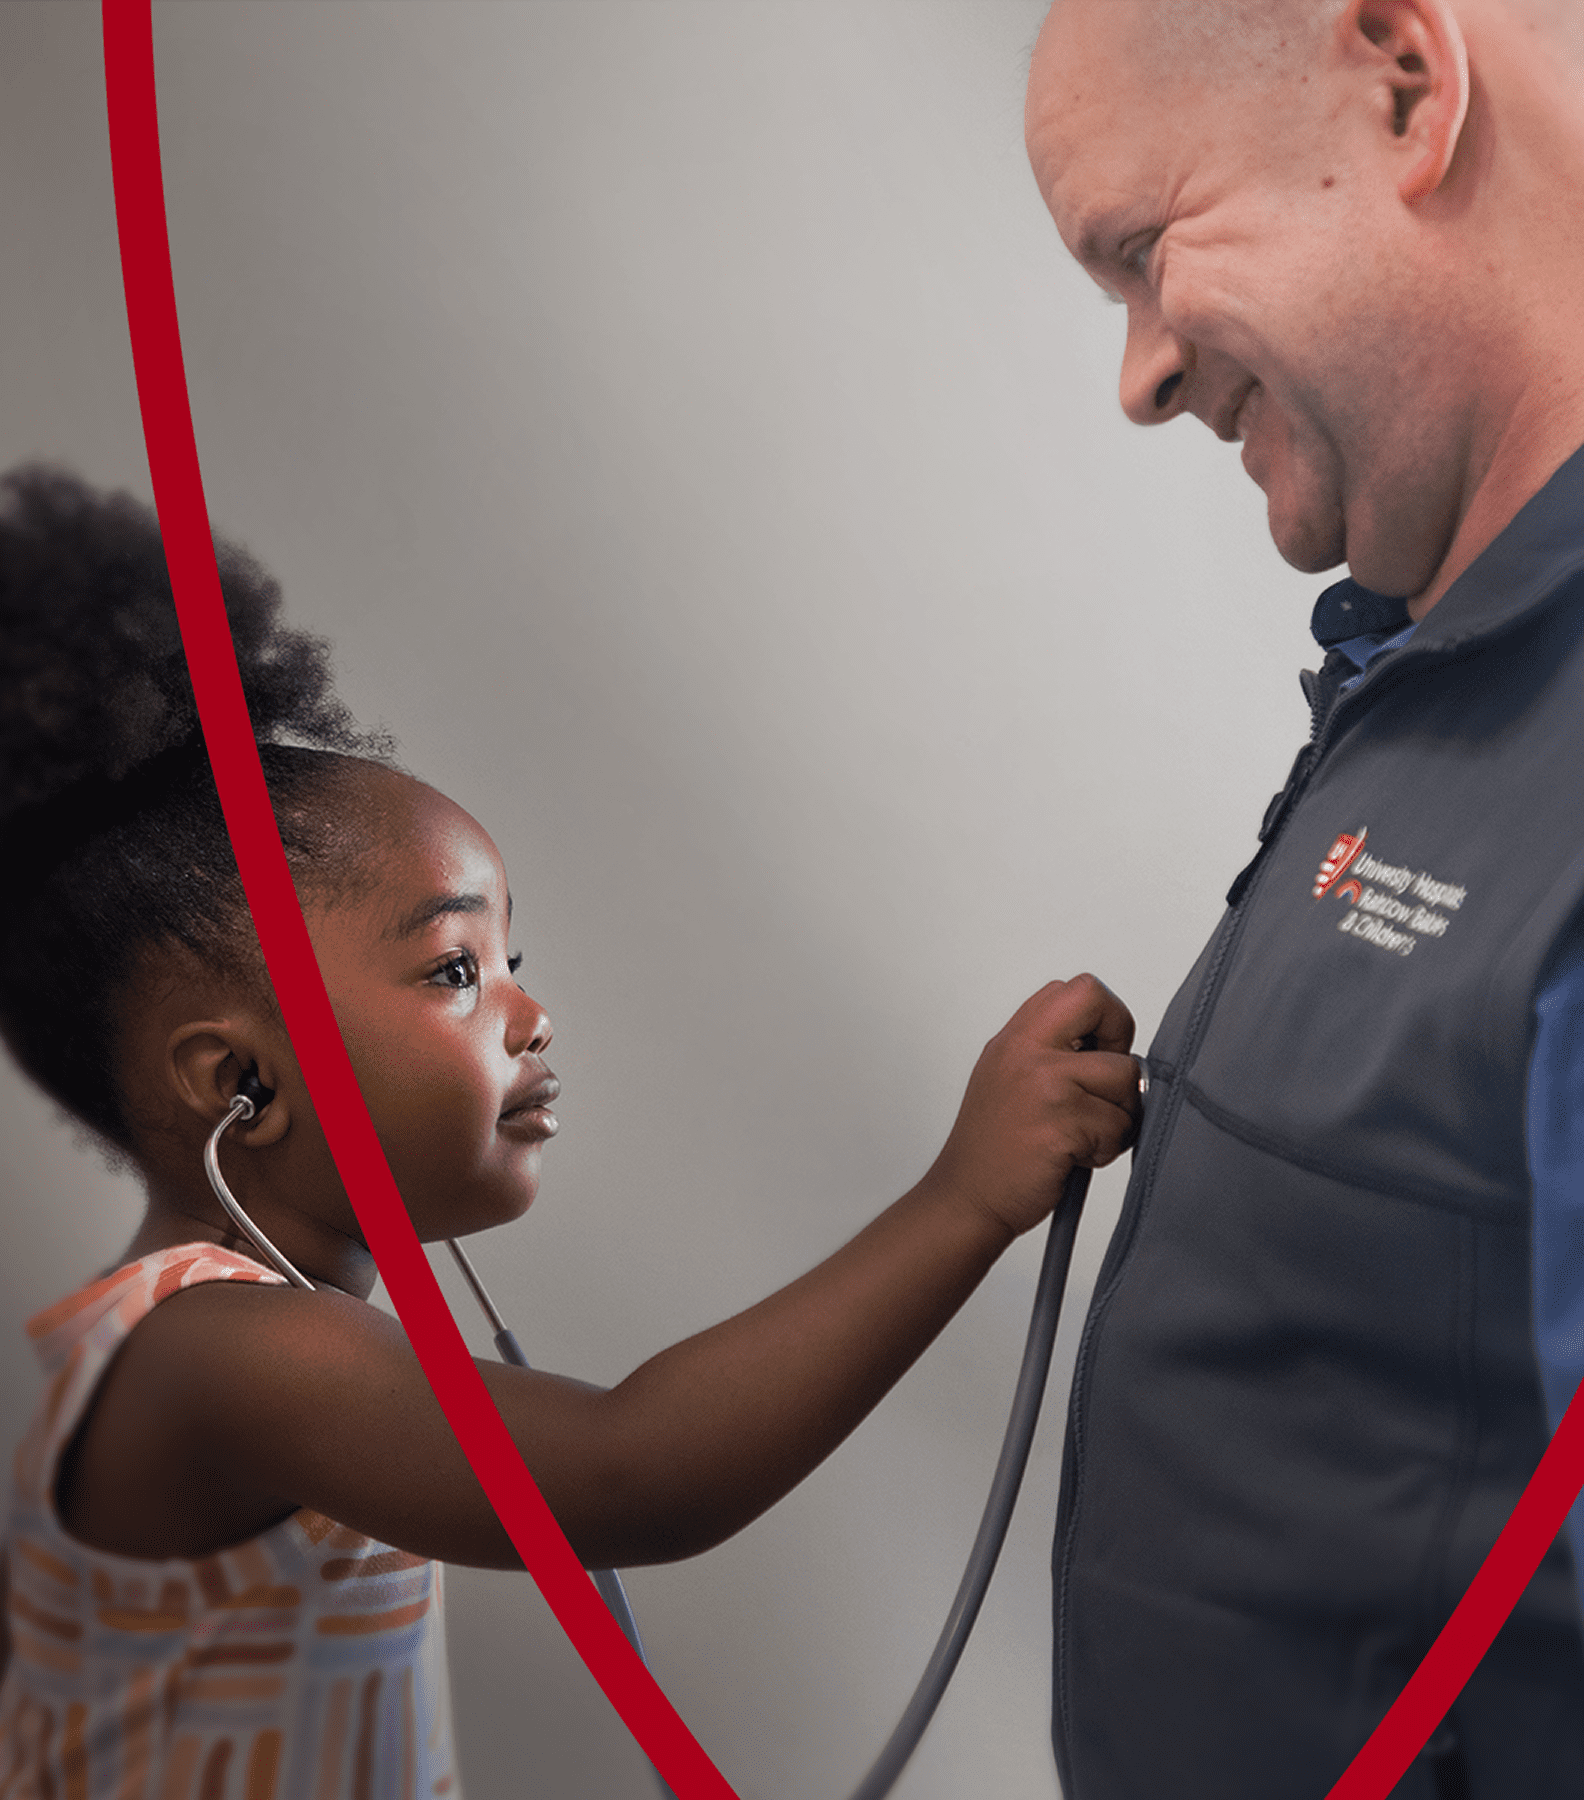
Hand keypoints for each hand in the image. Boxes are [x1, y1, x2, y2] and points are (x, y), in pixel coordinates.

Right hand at [919, 974, 1139, 1241]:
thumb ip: (1051, 1052)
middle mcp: (1025, 1051)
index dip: (1103, 1017)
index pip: (1077, 989)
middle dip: (1120, 1041)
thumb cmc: (993, 1148)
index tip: (1099, 1053)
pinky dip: (1108, 1148)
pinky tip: (1075, 1156)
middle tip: (1106, 1083)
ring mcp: (1044, 1085)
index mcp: (1014, 1038)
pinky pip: (1119, 1126)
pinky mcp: (1062, 1124)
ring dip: (1119, 1114)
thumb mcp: (1007, 1078)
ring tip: (1085, 1135)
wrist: (967, 1198)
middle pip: (1099, 1002)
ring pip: (1126, 1078)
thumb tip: (1116, 1050)